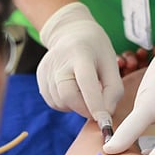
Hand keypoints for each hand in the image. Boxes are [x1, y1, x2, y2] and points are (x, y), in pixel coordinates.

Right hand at [37, 2, 122, 120]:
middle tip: (97, 108)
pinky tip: (73, 90)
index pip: (86, 82)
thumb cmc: (96, 50)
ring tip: (85, 90)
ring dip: (77, 106)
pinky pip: (54, 102)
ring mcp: (46, 70)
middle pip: (68, 96)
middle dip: (85, 109)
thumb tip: (106, 114)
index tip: (105, 121)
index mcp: (80, 53)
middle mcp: (59, 61)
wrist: (71, 33)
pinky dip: (67, 104)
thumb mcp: (112, 64)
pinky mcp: (40, 78)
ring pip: (61, 103)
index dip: (95, 104)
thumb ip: (113, 90)